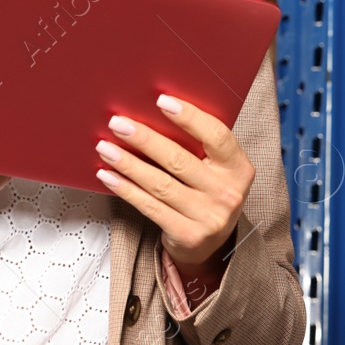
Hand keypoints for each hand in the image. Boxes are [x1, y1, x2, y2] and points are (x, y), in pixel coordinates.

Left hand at [93, 94, 253, 280]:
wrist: (211, 244)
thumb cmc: (208, 193)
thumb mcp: (217, 169)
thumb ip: (199, 146)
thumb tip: (153, 114)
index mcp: (239, 168)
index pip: (217, 136)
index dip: (190, 117)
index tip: (161, 100)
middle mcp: (228, 193)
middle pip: (179, 160)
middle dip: (144, 139)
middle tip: (118, 123)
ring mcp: (209, 217)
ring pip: (160, 184)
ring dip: (128, 164)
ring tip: (105, 148)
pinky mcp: (188, 235)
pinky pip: (150, 207)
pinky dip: (125, 189)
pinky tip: (109, 176)